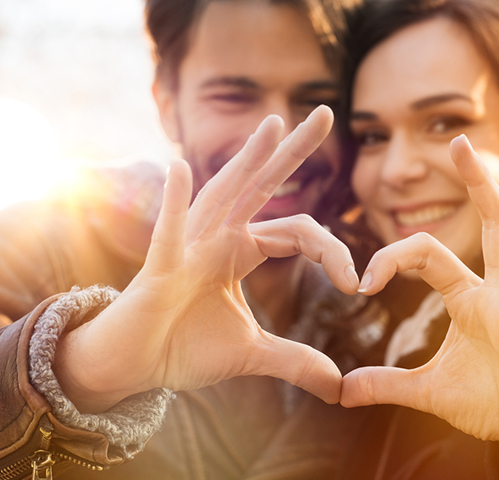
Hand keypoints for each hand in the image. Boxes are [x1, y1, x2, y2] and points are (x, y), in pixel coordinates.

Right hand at [55, 106, 358, 411]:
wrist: (134, 367)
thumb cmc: (184, 346)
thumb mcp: (252, 353)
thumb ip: (295, 361)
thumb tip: (339, 387)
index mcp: (242, 249)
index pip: (299, 232)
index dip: (333, 253)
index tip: (356, 284)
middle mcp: (218, 236)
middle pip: (262, 186)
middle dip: (294, 152)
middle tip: (327, 113)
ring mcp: (189, 246)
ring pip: (223, 194)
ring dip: (247, 160)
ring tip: (273, 125)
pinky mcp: (160, 267)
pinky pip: (169, 231)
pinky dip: (174, 203)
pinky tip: (179, 167)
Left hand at [341, 135, 498, 466]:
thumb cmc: (489, 400)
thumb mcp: (428, 391)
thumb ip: (386, 384)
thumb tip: (341, 391)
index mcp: (471, 299)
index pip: (430, 255)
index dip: (394, 257)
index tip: (363, 281)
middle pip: (495, 231)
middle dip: (479, 187)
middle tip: (460, 141)